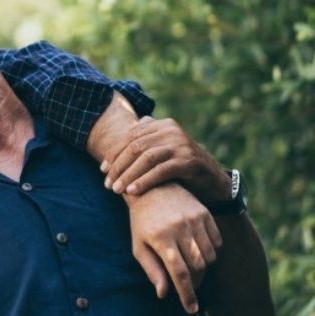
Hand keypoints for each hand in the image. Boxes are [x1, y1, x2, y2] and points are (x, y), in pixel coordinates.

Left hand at [100, 116, 230, 202]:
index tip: (103, 169)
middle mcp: (171, 130)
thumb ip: (145, 141)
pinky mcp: (188, 161)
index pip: (131, 136)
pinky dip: (144, 181)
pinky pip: (161, 171)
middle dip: (119, 166)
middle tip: (108, 184)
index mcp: (162, 124)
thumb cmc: (180, 165)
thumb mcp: (162, 150)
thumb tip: (117, 139)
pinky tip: (133, 191)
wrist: (211, 179)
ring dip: (128, 175)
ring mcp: (181, 144)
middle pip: (136, 147)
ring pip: (146, 158)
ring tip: (116, 190)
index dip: (114, 153)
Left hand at [125, 183, 222, 313]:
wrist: (152, 188)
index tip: (191, 308)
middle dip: (195, 282)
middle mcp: (180, 227)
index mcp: (161, 237)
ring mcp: (194, 219)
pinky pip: (216, 242)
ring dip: (203, 268)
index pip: (180, 273)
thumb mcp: (139, 246)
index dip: (187, 294)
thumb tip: (164, 293)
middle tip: (188, 285)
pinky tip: (199, 251)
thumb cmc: (142, 222)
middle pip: (198, 267)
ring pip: (209, 256)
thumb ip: (152, 270)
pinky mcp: (204, 213)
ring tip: (192, 267)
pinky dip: (212, 252)